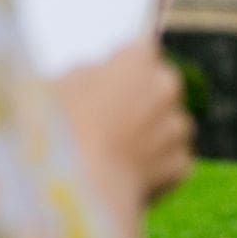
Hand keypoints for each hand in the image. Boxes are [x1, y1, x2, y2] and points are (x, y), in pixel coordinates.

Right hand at [51, 39, 194, 237]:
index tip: (108, 71)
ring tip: (109, 148)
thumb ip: (82, 75)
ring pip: (165, 122)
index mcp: (136, 59)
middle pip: (158, 82)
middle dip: (138, 95)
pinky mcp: (181, 166)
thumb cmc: (59, 131)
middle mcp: (166, 87)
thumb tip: (95, 78)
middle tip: (105, 112)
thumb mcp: (54, 88)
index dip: (122, 60)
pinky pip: (168, 159)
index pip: (139, 45)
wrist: (83, 191)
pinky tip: (120, 172)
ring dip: (146, 131)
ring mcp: (178, 128)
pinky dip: (150, 165)